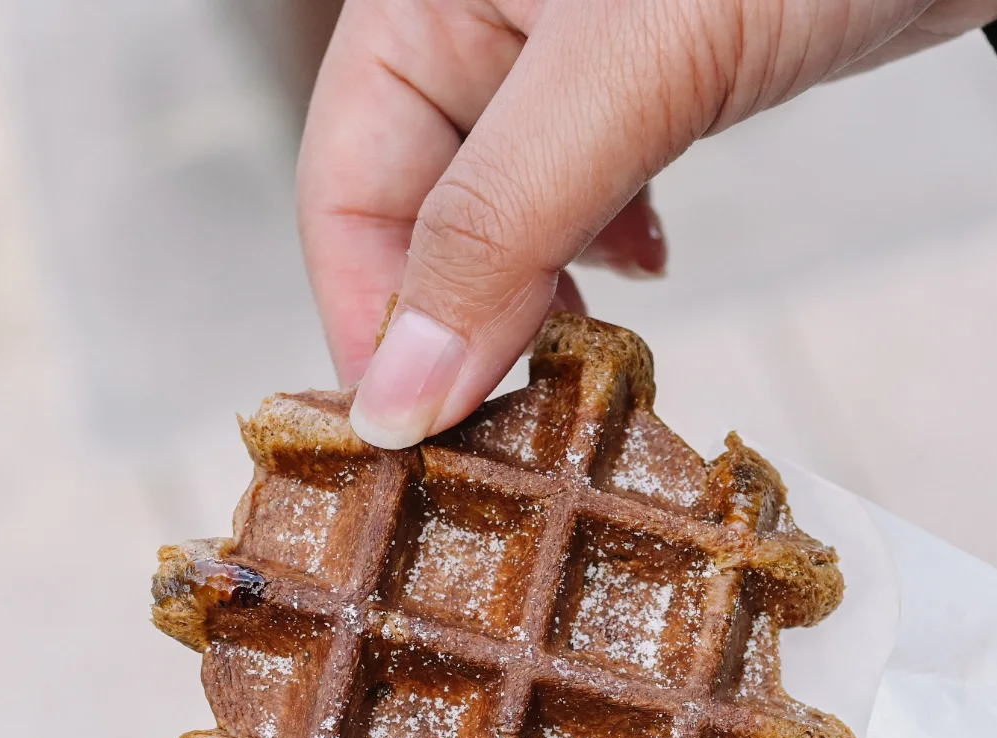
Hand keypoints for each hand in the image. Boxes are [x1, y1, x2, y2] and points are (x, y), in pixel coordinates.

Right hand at [298, 0, 996, 448]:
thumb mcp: (634, 69)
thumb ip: (506, 222)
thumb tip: (406, 387)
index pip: (344, 180)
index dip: (373, 318)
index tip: (419, 437)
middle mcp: (481, 19)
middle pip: (414, 207)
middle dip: (456, 321)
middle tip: (505, 430)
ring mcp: (568, 54)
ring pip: (502, 211)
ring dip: (530, 298)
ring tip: (573, 365)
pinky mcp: (652, 77)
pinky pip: (582, 189)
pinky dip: (599, 247)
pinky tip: (640, 272)